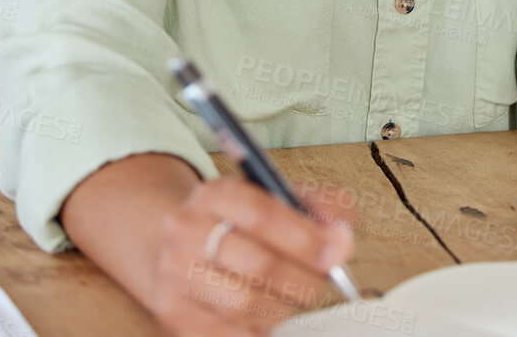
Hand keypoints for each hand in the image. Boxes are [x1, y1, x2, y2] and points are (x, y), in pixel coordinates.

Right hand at [146, 176, 356, 335]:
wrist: (182, 246)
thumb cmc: (241, 226)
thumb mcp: (279, 199)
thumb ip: (319, 206)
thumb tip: (340, 234)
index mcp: (214, 194)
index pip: (262, 214)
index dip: (306, 237)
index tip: (336, 252)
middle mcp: (187, 231)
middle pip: (257, 264)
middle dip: (303, 277)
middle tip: (323, 279)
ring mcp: (176, 275)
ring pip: (246, 304)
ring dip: (283, 305)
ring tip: (292, 295)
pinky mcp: (176, 315)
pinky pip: (232, 334)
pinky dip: (259, 328)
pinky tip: (265, 312)